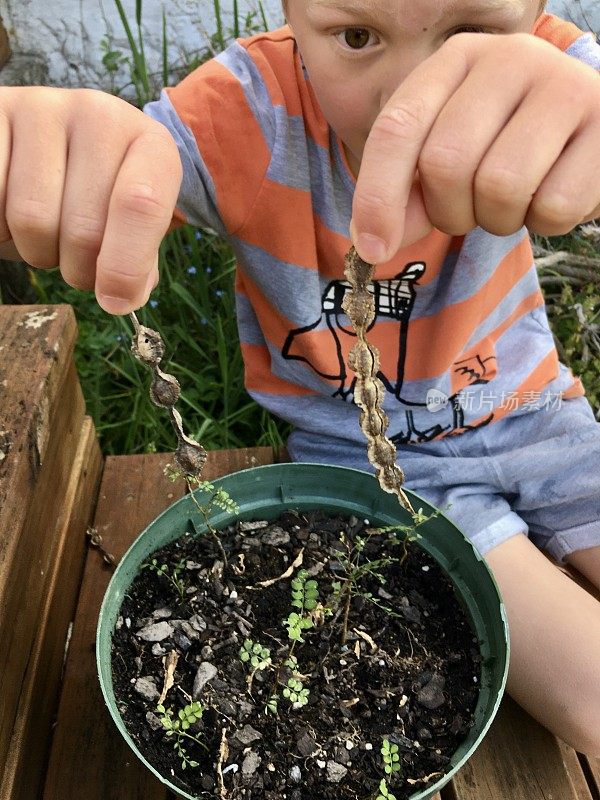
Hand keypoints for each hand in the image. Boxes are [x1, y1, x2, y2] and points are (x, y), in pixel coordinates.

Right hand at [0, 87, 181, 313]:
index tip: (115, 301)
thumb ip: (137, 260)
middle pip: (85, 228)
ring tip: (46, 233)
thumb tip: (123, 295)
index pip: (142, 205)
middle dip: (79, 268)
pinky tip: (11, 215)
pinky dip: (0, 230)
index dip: (126, 266)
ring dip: (37, 250)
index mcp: (149, 142)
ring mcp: (41, 109)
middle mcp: (99, 115)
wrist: (42, 146)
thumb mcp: (128, 222)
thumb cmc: (94, 194)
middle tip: (75, 262)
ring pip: (32, 220)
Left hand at [350, 33, 599, 263]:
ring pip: (500, 186)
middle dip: (450, 212)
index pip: (397, 128)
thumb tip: (373, 244)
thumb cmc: (507, 145)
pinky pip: (554, 206)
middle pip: (445, 162)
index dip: (376, 197)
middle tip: (472, 209)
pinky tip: (554, 193)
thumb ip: (407, 194)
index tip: (372, 249)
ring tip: (515, 200)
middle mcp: (509, 59)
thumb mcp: (449, 156)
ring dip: (499, 219)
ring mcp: (564, 85)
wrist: (592, 131)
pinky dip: (546, 223)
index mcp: (456, 60)